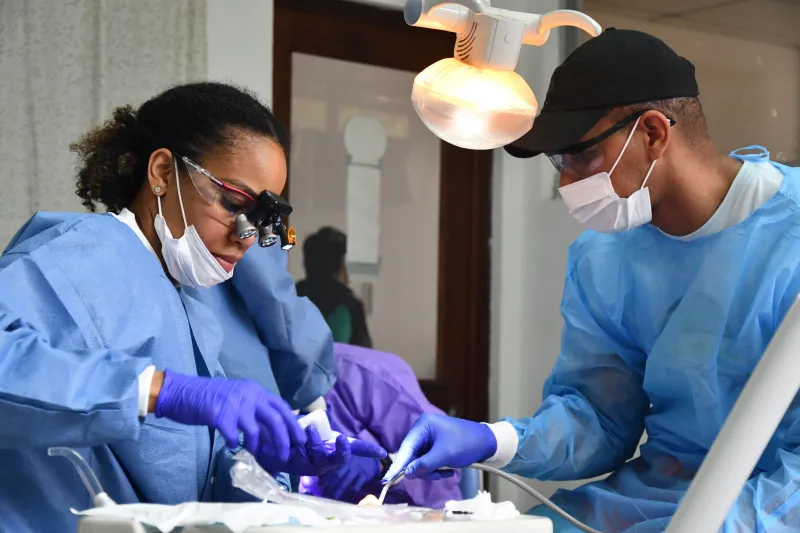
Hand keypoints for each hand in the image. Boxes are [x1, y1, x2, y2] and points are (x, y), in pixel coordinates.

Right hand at [155, 369, 304, 462]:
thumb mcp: (239, 398)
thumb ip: (255, 410)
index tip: (301, 439)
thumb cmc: (211, 397)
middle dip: (283, 440)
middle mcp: (249, 395)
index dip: (293, 423)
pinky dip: (234, 444)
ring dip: (257, 445)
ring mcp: (235, 404)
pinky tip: (230, 445)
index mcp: (256, 390)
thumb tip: (273, 433)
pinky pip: (233, 436)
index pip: (282, 407)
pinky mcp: (220, 415)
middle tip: (285, 456)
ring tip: (253, 453)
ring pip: (256, 430)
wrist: (183, 391)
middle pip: (275, 419)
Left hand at [256, 426, 387, 476]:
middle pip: (342, 458)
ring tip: (311, 431)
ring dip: (319, 445)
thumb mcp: (304, 421)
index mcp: (329, 445)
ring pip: (326, 461)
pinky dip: (310, 446)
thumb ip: (315, 418)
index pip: (353, 447)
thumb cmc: (285, 431)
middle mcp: (325, 457)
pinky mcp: (302, 469)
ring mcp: (314, 465)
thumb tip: (319, 410)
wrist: (261, 441)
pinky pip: (311, 460)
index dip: (367, 450)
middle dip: (345, 451)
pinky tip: (305, 435)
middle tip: (342, 440)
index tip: (382, 452)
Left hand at [317, 455, 381, 499]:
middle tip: (324, 494)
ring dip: (339, 490)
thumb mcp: (346, 459)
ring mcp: (357, 469)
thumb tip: (320, 477)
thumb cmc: (355, 461)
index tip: (319, 485)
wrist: (372, 459)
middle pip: (338, 475)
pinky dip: (353, 488)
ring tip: (333, 497)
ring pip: (347, 480)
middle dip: (330, 486)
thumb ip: (335, 466)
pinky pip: (358, 483)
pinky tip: (349, 493)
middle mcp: (349, 463)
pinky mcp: (365, 475)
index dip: (325, 477)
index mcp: (343, 459)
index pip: (332, 468)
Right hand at [382, 413, 495, 481]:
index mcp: (423, 425)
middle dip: (424, 469)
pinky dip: (436, 468)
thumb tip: (407, 473)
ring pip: (420, 462)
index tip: (386, 480)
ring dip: (432, 470)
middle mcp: (423, 429)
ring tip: (446, 472)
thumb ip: (424, 465)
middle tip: (437, 474)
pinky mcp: (435, 445)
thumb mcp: (444, 456)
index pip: (406, 448)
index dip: (397, 466)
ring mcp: (429, 437)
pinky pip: (428, 461)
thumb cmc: (466, 443)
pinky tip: (448, 470)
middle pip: (412, 457)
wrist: (487, 442)